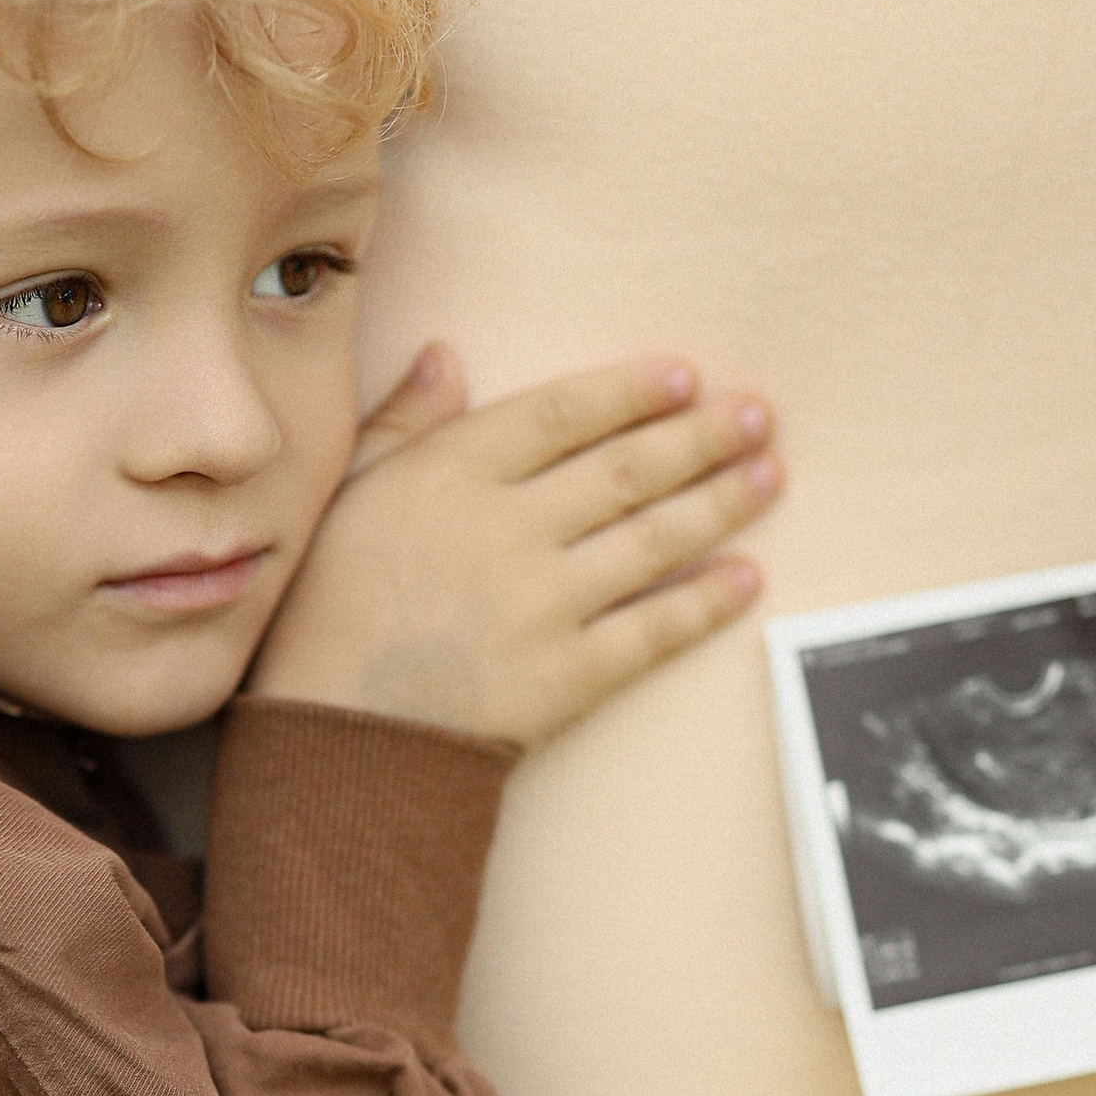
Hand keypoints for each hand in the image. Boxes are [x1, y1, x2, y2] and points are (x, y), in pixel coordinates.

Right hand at [251, 346, 780, 744]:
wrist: (329, 741)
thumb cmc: (325, 613)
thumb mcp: (344, 497)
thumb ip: (401, 424)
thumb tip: (448, 354)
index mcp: (448, 476)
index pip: (561, 414)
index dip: (630, 392)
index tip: (685, 376)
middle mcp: (505, 531)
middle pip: (624, 470)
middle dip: (700, 437)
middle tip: (757, 413)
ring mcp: (541, 606)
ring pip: (651, 540)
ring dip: (720, 503)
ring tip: (770, 473)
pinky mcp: (565, 676)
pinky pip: (651, 630)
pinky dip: (705, 602)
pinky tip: (748, 576)